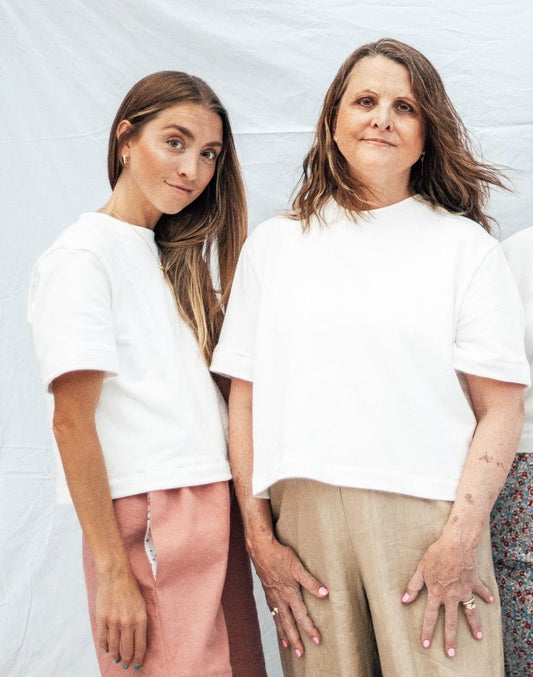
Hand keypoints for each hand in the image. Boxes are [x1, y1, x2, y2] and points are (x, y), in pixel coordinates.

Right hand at [95, 568, 147, 668]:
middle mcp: (127, 622)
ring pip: (114, 647)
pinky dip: (105, 647)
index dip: (138, 658)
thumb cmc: (131, 589)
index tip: (137, 664)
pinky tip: (107, 649)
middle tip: (125, 664)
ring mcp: (113, 621)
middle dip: (126, 660)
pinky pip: (102, 639)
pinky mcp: (102, 618)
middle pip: (126, 650)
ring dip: (115, 655)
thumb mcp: (142, 605)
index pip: (140, 646)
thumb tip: (137, 641)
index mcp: (140, 619)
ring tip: (117, 658)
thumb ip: (140, 623)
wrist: (115, 575)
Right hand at [251, 538, 328, 657]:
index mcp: (289, 593)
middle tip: (300, 654)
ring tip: (287, 645)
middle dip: (295, 639)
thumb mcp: (298, 566)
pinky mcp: (267, 591)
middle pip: (288, 624)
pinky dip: (276, 621)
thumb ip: (311, 582)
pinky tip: (277, 622)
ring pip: (279, 620)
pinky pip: (272, 612)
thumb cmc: (280, 555)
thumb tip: (326, 593)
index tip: (317, 640)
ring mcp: (272, 596)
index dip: (310, 629)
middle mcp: (280, 598)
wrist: (260, 548)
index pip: (302, 616)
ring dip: (284, 634)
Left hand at [401, 536, 492, 656]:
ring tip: (478, 636)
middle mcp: (452, 596)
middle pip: (451, 622)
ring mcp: (465, 590)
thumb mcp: (421, 569)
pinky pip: (481, 590)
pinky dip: (486, 595)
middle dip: (451, 639)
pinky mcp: (474, 582)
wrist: (456, 544)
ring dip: (474, 624)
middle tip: (451, 654)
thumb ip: (414, 586)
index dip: (428, 630)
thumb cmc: (436, 554)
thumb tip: (404, 599)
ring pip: (470, 612)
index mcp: (437, 593)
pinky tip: (491, 601)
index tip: (426, 644)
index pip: (431, 616)